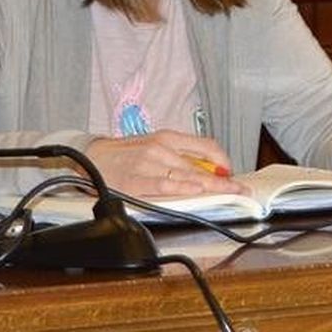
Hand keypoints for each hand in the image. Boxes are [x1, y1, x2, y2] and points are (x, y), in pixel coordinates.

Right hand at [86, 131, 246, 197]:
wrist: (89, 156)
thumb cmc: (124, 154)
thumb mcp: (155, 146)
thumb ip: (180, 156)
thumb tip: (208, 171)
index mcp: (168, 137)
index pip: (206, 146)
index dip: (223, 161)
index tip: (233, 174)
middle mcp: (162, 147)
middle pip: (201, 165)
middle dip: (224, 180)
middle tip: (242, 189)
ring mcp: (149, 163)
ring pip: (187, 175)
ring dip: (211, 186)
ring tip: (229, 193)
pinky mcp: (136, 179)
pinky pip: (164, 184)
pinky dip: (182, 188)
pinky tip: (196, 191)